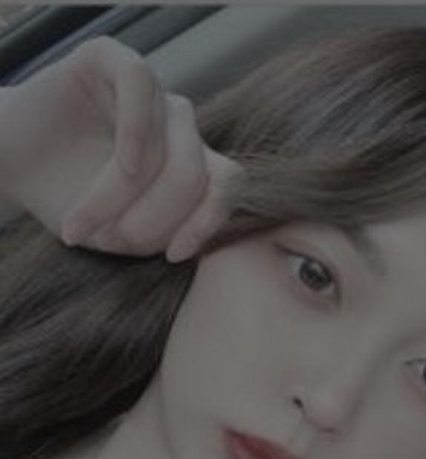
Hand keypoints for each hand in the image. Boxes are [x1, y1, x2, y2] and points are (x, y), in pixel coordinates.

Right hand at [1, 36, 242, 260]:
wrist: (12, 165)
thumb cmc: (69, 199)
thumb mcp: (122, 232)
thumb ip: (163, 233)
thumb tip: (192, 242)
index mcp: (190, 161)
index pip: (226, 185)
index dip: (208, 222)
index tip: (172, 254)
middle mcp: (177, 125)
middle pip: (196, 174)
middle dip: (154, 218)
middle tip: (109, 240)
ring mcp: (150, 92)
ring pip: (166, 147)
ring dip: (122, 196)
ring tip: (81, 223)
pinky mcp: (112, 59)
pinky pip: (141, 87)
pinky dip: (135, 133)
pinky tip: (118, 164)